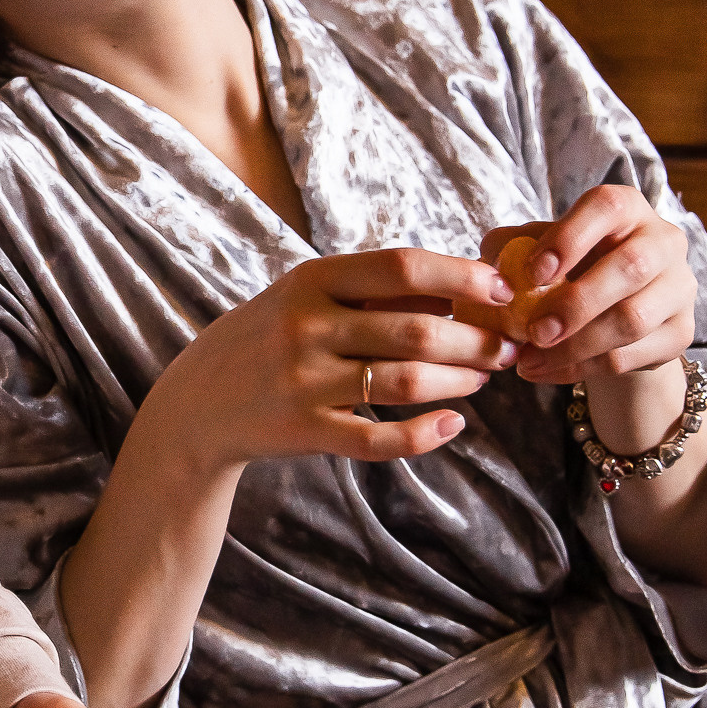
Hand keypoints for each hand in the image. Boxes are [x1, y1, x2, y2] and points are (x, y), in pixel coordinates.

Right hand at [150, 250, 516, 475]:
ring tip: (484, 378)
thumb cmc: (268, 338)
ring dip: (460, 381)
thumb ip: (371, 290)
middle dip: (477, 340)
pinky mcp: (306, 431)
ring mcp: (305, 382)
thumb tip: (459, 287)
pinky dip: (424, 435)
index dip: (461, 277)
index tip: (503, 289)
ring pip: (407, 383)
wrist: (199, 402)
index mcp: (312, 280)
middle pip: (417, 331)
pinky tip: (452, 425)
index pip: (402, 267)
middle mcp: (307, 327)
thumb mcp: (305, 297)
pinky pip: (379, 439)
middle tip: (508, 347)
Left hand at [483, 189, 696, 392]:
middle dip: (575, 304)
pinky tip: (547, 371)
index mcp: (627, 208)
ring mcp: (679, 287)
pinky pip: (632, 356)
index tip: (533, 272)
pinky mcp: (681, 332)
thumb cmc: (573, 270)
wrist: (614, 316)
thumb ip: (513, 247)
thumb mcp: (543, 251)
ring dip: (576, 346)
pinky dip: (582, 368)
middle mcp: (663, 241)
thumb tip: (491, 255)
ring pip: (632, 320)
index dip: (570, 237)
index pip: (606, 207)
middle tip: (534, 332)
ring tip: (531, 359)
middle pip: (630, 268)